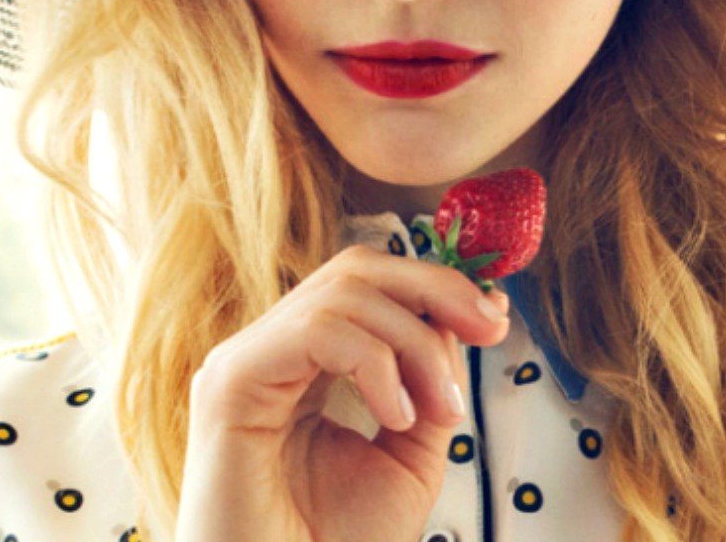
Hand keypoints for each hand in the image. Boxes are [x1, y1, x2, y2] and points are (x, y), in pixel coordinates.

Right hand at [176, 243, 512, 541]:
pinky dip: (375, 363)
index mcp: (302, 365)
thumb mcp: (407, 457)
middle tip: (491, 328)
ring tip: (440, 410)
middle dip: (436, 287)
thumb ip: (430, 387)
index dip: (437, 285)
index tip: (495, 317)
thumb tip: (461, 322)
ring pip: (343, 293)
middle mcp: (268, 354)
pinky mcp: (230, 384)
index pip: (367, 286)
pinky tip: (396, 415)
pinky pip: (318, 331)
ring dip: (416, 342)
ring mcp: (243, 363)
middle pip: (356, 269)